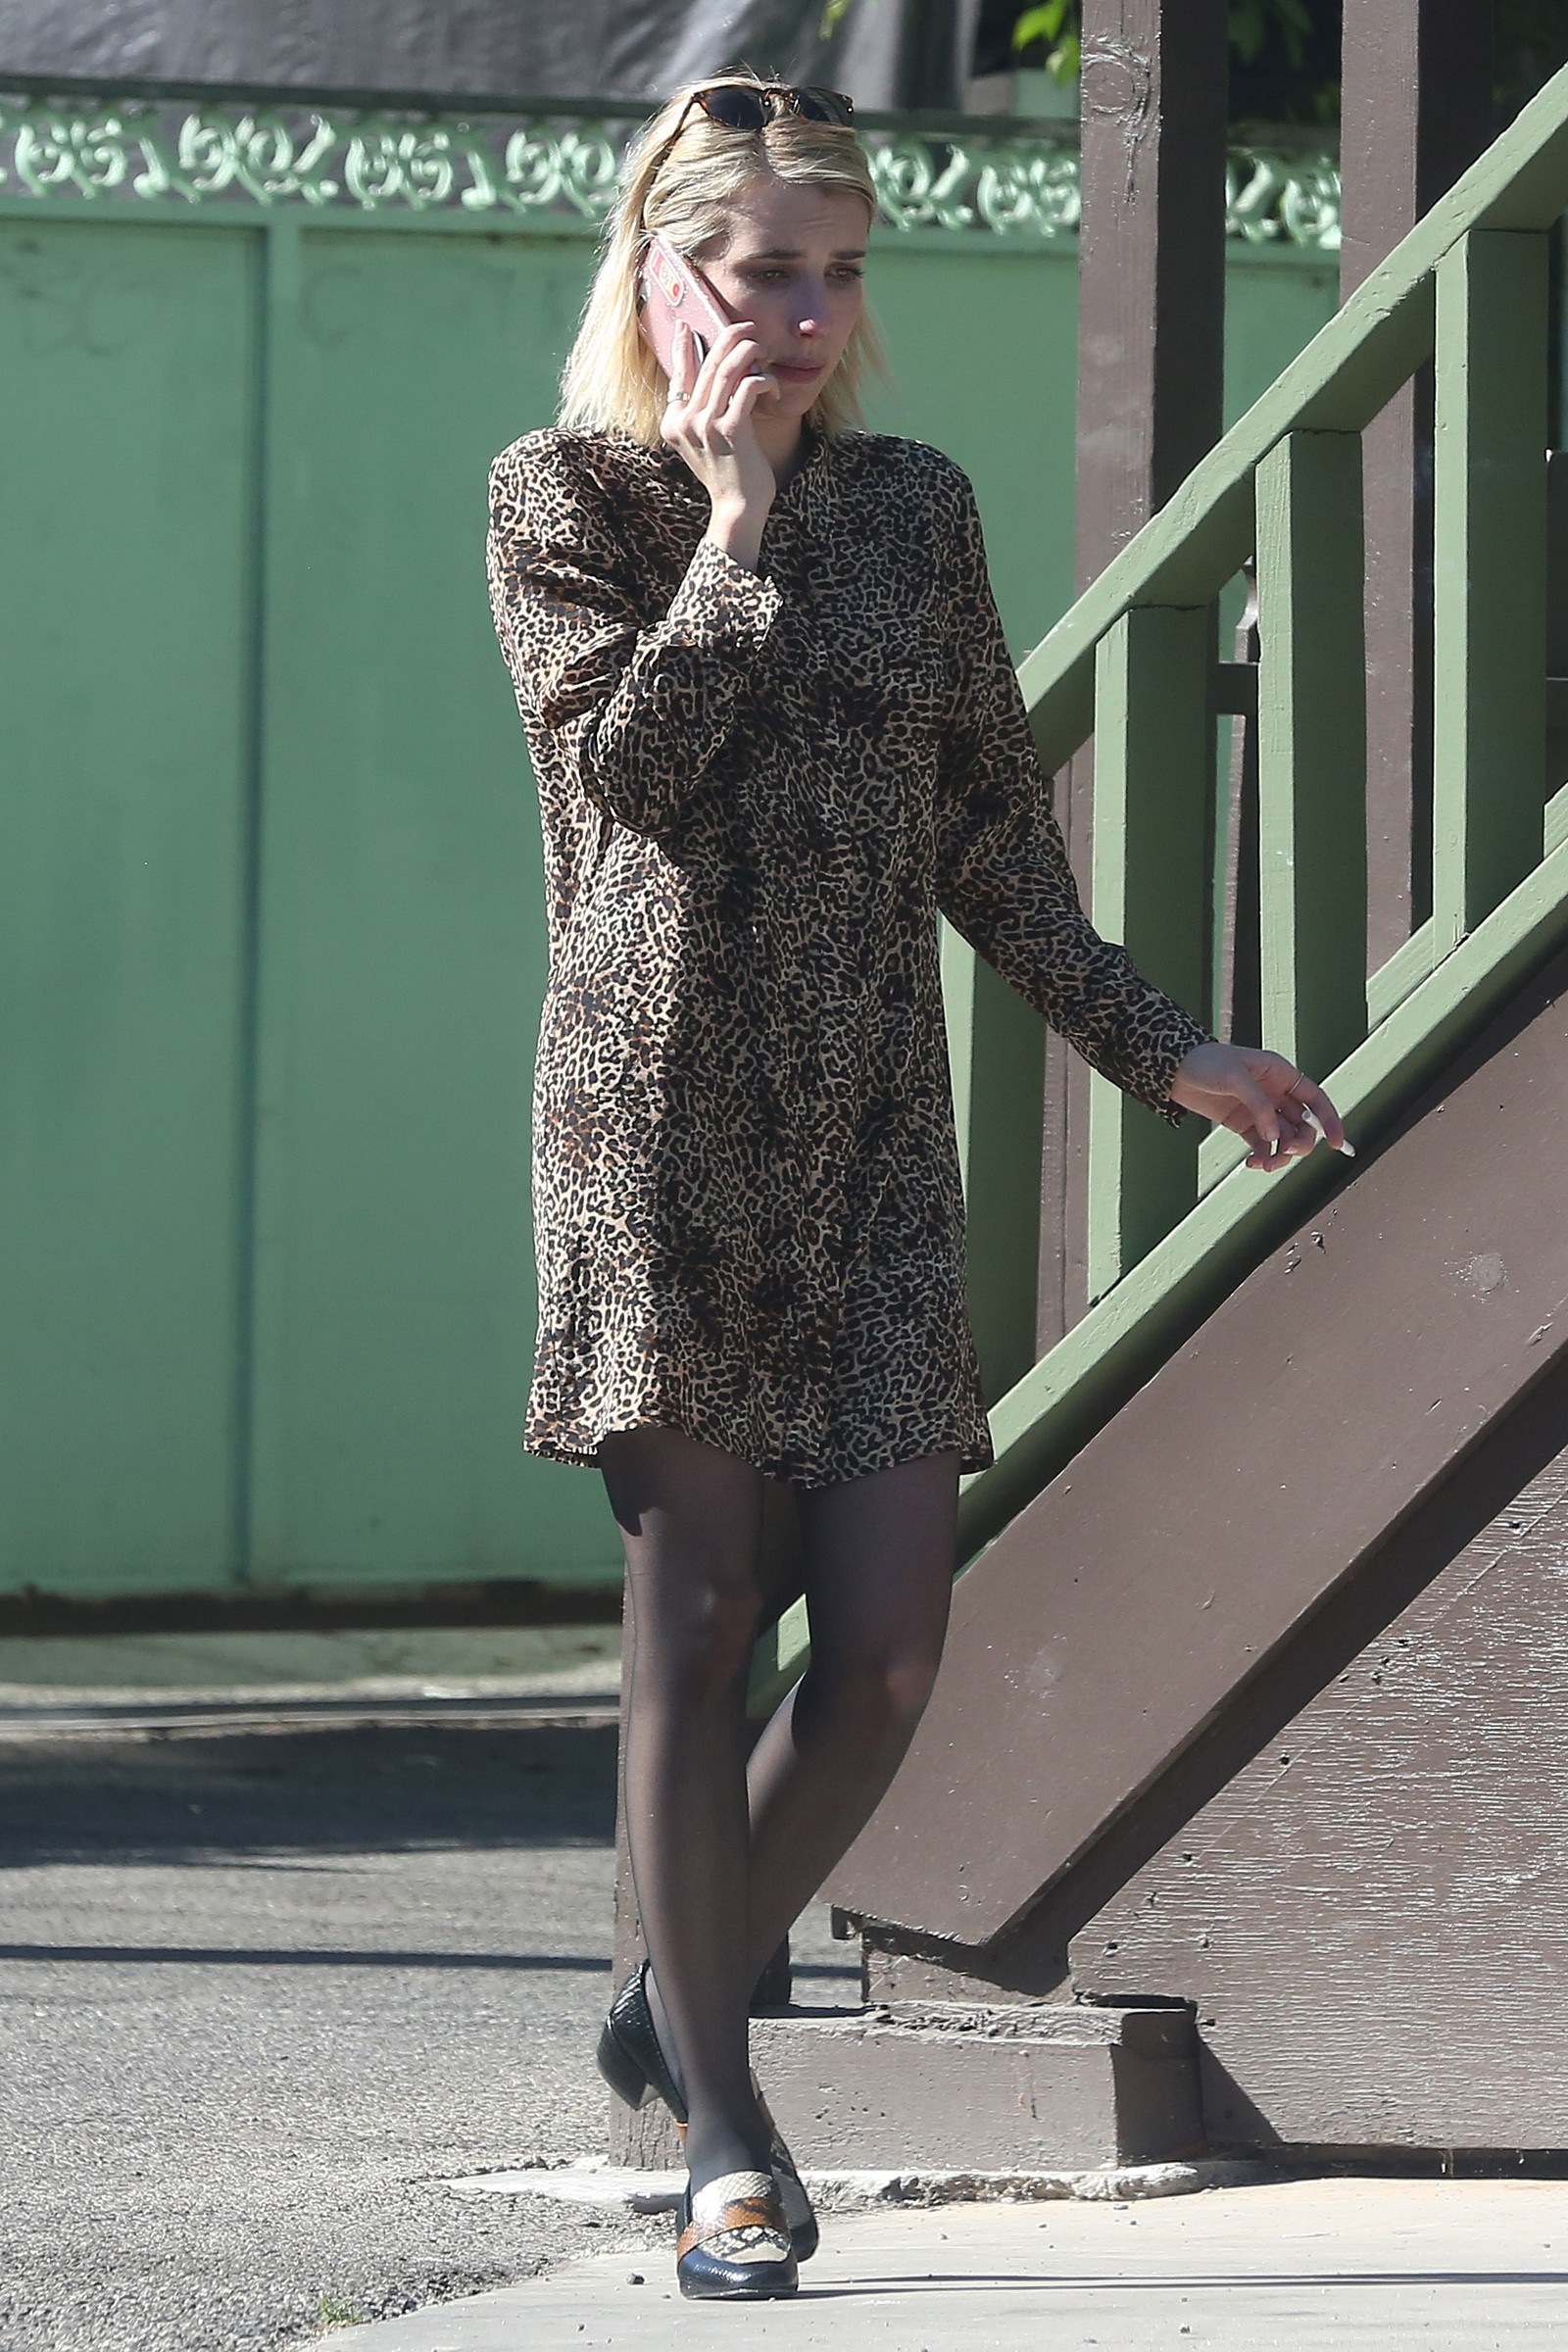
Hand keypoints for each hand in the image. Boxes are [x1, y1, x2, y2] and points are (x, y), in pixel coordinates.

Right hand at [661, 321, 778, 571]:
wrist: (737, 508)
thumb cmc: (728, 473)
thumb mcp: (706, 442)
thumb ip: (702, 412)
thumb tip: (717, 375)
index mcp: (673, 423)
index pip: (679, 375)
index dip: (684, 348)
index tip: (688, 327)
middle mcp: (685, 421)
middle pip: (707, 364)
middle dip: (729, 338)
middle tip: (746, 327)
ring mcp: (706, 425)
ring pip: (727, 369)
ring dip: (749, 351)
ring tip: (762, 348)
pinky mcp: (730, 429)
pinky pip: (748, 387)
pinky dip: (765, 381)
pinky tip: (773, 389)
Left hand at [1169, 1041, 1348, 1173]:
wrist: (1175, 1070)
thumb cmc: (1207, 1062)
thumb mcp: (1236, 1077)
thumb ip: (1259, 1106)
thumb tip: (1275, 1137)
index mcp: (1281, 1074)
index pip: (1316, 1099)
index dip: (1330, 1121)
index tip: (1338, 1144)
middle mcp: (1276, 1093)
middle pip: (1303, 1125)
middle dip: (1300, 1143)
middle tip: (1286, 1153)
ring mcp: (1260, 1111)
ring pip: (1284, 1138)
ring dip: (1280, 1155)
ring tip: (1264, 1165)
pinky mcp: (1244, 1125)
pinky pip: (1263, 1145)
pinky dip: (1263, 1157)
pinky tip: (1253, 1163)